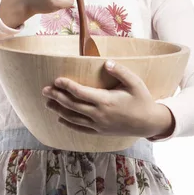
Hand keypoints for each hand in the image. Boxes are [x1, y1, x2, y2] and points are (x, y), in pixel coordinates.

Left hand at [42, 60, 172, 137]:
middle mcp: (99, 114)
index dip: (67, 86)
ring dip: (59, 110)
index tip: (57, 79)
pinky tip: (60, 119)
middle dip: (57, 97)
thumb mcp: (135, 82)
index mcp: (106, 101)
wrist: (149, 123)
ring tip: (47, 103)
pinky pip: (80, 128)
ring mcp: (99, 125)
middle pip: (72, 105)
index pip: (80, 92)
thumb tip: (106, 62)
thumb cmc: (142, 100)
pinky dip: (68, 124)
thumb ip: (120, 71)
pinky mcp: (100, 131)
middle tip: (44, 90)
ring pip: (73, 118)